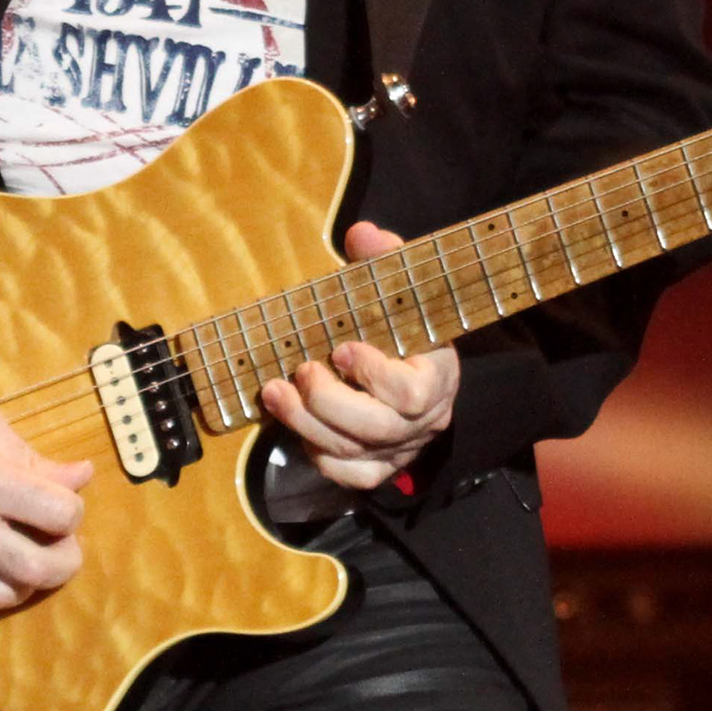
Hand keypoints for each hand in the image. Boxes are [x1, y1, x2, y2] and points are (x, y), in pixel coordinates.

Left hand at [256, 221, 460, 488]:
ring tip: (274, 391)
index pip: (411, 391)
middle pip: (377, 428)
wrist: (425, 366)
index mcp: (436, 375)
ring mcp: (402, 448)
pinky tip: (298, 427)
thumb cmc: (407, 324)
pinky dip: (319, 455)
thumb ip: (385, 260)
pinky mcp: (381, 467)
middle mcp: (424, 420)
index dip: (374, 374)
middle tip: (299, 371)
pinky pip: (350, 476)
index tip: (341, 348)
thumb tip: (360, 233)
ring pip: (354, 452)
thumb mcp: (402, 287)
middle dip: (328, 402)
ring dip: (306, 424)